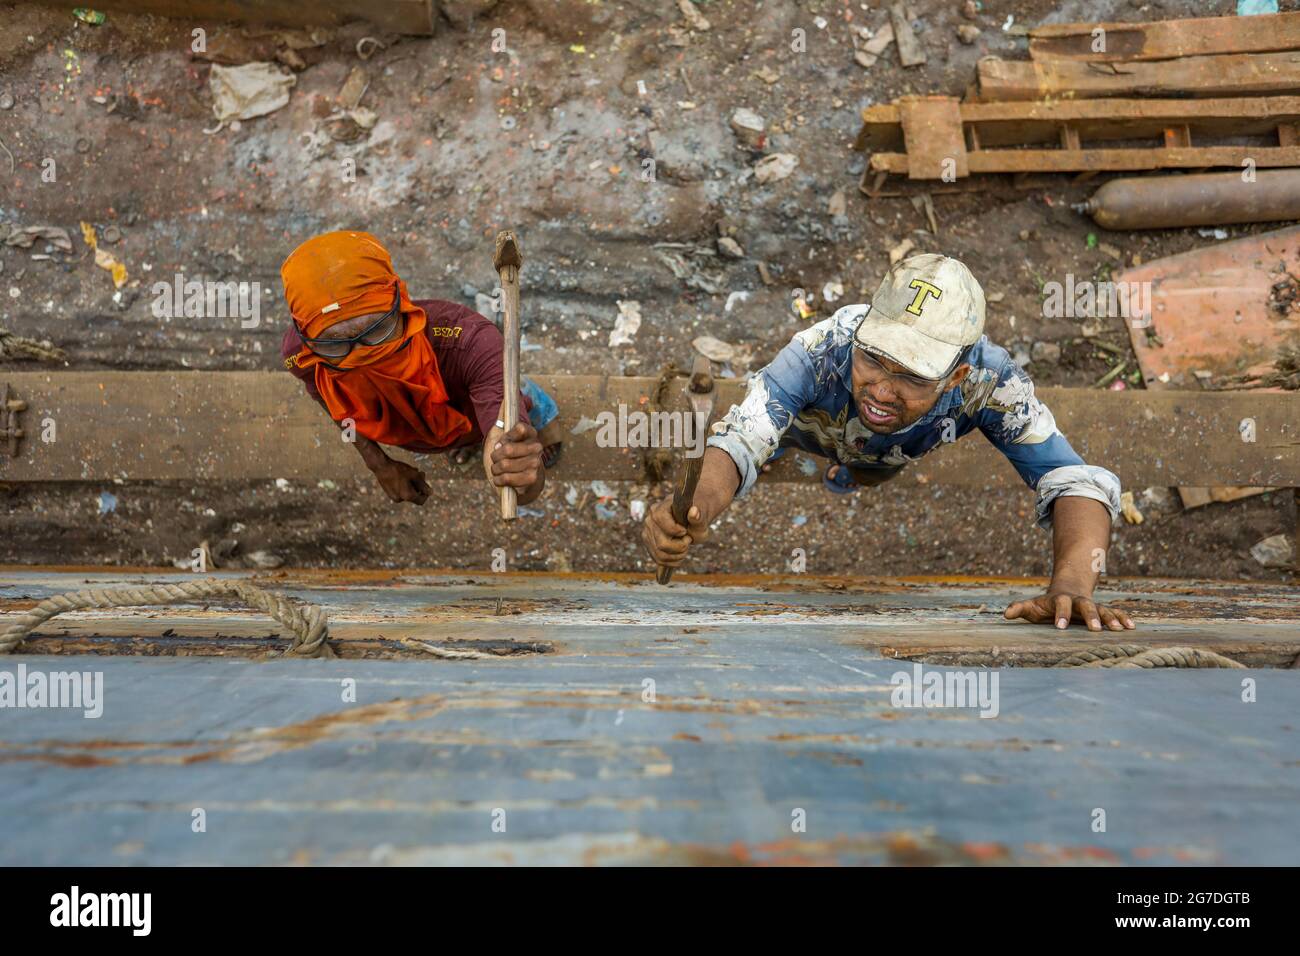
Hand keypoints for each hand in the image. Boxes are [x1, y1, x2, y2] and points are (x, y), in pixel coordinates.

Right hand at [371, 458, 430, 504]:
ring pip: (407, 491)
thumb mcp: (415, 475)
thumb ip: (423, 485)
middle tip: (421, 473)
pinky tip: (405, 474)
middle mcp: (400, 499)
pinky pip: (400, 490)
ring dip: (413, 483)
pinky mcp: (389, 492)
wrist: (380, 466)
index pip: (421, 500)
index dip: (426, 493)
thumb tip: (431, 493)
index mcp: (407, 496)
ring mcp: (393, 496)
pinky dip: (405, 484)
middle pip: (414, 495)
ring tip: (413, 471)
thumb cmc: (398, 469)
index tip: (426, 483)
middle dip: (419, 485)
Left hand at [488, 420, 542, 489]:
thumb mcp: (502, 434)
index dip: (504, 438)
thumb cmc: (508, 455)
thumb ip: (503, 415)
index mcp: (531, 433)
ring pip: (505, 464)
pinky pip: (507, 478)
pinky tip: (501, 479)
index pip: (519, 428)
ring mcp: (536, 463)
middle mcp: (537, 447)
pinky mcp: (533, 478)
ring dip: (496, 469)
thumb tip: (505, 396)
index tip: (500, 444)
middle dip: (495, 457)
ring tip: (499, 470)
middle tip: (496, 459)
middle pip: (508, 449)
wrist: (520, 481)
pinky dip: (499, 480)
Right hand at [642, 500, 709, 567]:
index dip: (675, 530)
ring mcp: (647, 534)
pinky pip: (659, 560)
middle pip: (661, 544)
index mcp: (660, 508)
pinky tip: (680, 553)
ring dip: (678, 555)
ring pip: (660, 554)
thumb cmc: (695, 519)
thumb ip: (698, 517)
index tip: (685, 531)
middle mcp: (649, 521)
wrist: (691, 523)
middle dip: (680, 546)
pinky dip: (673, 561)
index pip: (660, 519)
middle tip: (688, 540)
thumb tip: (694, 511)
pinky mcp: (649, 545)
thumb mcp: (700, 519)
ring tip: (685, 547)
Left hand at [1003, 592, 1135, 631]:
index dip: (1060, 615)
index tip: (1060, 627)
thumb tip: (1006, 614)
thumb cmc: (1046, 604)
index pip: (1060, 605)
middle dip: (1091, 616)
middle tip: (1095, 629)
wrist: (1067, 590)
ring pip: (1103, 609)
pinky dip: (1123, 619)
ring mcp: (1092, 605)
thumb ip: (1020, 608)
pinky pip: (1115, 613)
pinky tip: (1132, 627)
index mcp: (1060, 600)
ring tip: (1119, 629)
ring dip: (1111, 618)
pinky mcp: (1103, 611)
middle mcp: (1078, 601)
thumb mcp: (1033, 606)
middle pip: (1085, 605)